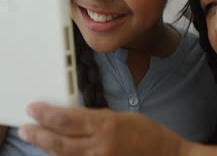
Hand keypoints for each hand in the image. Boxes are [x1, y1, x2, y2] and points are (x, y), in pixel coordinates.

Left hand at [19, 102, 188, 155]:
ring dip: (46, 147)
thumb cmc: (149, 134)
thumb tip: (75, 117)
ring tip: (35, 138)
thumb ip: (98, 118)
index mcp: (107, 125)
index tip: (34, 108)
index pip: (67, 119)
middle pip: (59, 141)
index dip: (46, 113)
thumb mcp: (123, 117)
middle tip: (25, 127)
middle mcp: (99, 146)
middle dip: (39, 134)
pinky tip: (55, 152)